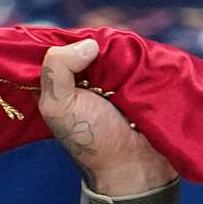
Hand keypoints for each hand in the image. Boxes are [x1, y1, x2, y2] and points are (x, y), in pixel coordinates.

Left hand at [39, 39, 177, 196]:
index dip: (72, 39)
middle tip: (110, 58)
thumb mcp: (58, 106)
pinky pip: (146, 56)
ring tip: (129, 62)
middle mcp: (89, 73)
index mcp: (62, 80)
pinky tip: (146, 60)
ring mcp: (119, 74)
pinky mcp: (144, 77)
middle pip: (95, 40)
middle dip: (102, 43)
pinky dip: (146, 56)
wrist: (133, 164)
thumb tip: (89, 43)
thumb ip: (57, 71)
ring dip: (127, 49)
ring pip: (121, 45)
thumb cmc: (90, 138)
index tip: (82, 45)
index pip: (64, 44)